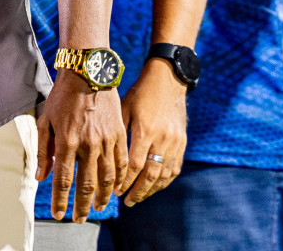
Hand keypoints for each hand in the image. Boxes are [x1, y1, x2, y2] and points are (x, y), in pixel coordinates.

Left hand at [36, 72, 128, 222]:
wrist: (87, 74)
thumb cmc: (62, 97)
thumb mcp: (45, 120)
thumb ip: (43, 149)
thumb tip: (41, 176)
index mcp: (67, 141)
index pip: (63, 179)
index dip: (61, 199)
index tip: (59, 214)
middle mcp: (88, 144)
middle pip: (87, 184)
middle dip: (82, 205)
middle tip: (79, 219)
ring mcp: (106, 141)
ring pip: (107, 178)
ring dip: (102, 197)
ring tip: (98, 209)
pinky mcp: (120, 135)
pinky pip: (122, 163)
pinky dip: (119, 180)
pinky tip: (115, 189)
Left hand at [119, 59, 186, 205]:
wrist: (167, 80)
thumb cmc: (139, 92)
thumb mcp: (122, 107)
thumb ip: (114, 131)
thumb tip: (100, 152)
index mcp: (145, 130)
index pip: (134, 164)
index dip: (125, 180)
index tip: (114, 191)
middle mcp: (162, 139)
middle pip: (151, 174)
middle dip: (138, 191)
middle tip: (126, 202)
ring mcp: (175, 142)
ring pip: (164, 174)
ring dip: (151, 189)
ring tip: (138, 198)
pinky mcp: (182, 142)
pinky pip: (175, 168)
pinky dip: (165, 180)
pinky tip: (154, 187)